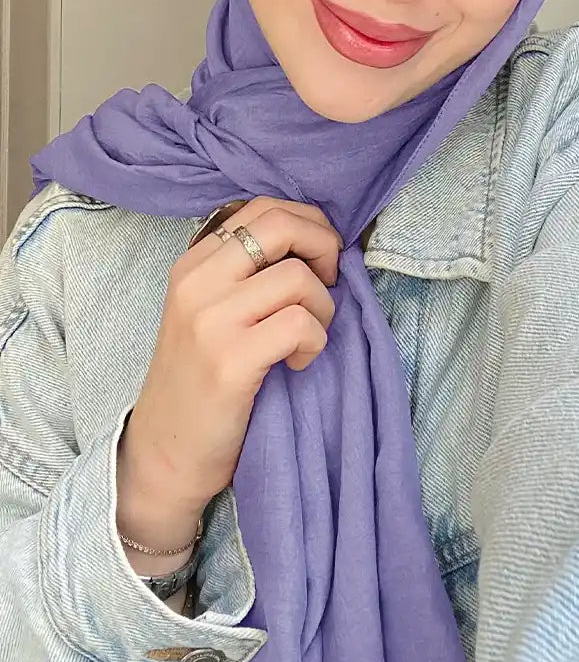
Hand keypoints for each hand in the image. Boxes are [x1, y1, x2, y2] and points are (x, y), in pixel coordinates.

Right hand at [116, 197, 340, 549]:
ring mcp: (210, 321)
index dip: (308, 223)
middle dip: (324, 246)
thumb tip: (316, 237)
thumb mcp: (209, 309)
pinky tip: (297, 362)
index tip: (319, 259)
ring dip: (323, 308)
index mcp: (193, 263)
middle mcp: (196, 282)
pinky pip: (300, 324)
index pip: (263, 208)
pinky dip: (315, 342)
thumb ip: (246, 271)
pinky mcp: (230, 361)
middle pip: (281, 226)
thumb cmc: (201, 379)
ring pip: (298, 278)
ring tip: (309, 336)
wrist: (165, 453)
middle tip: (330, 283)